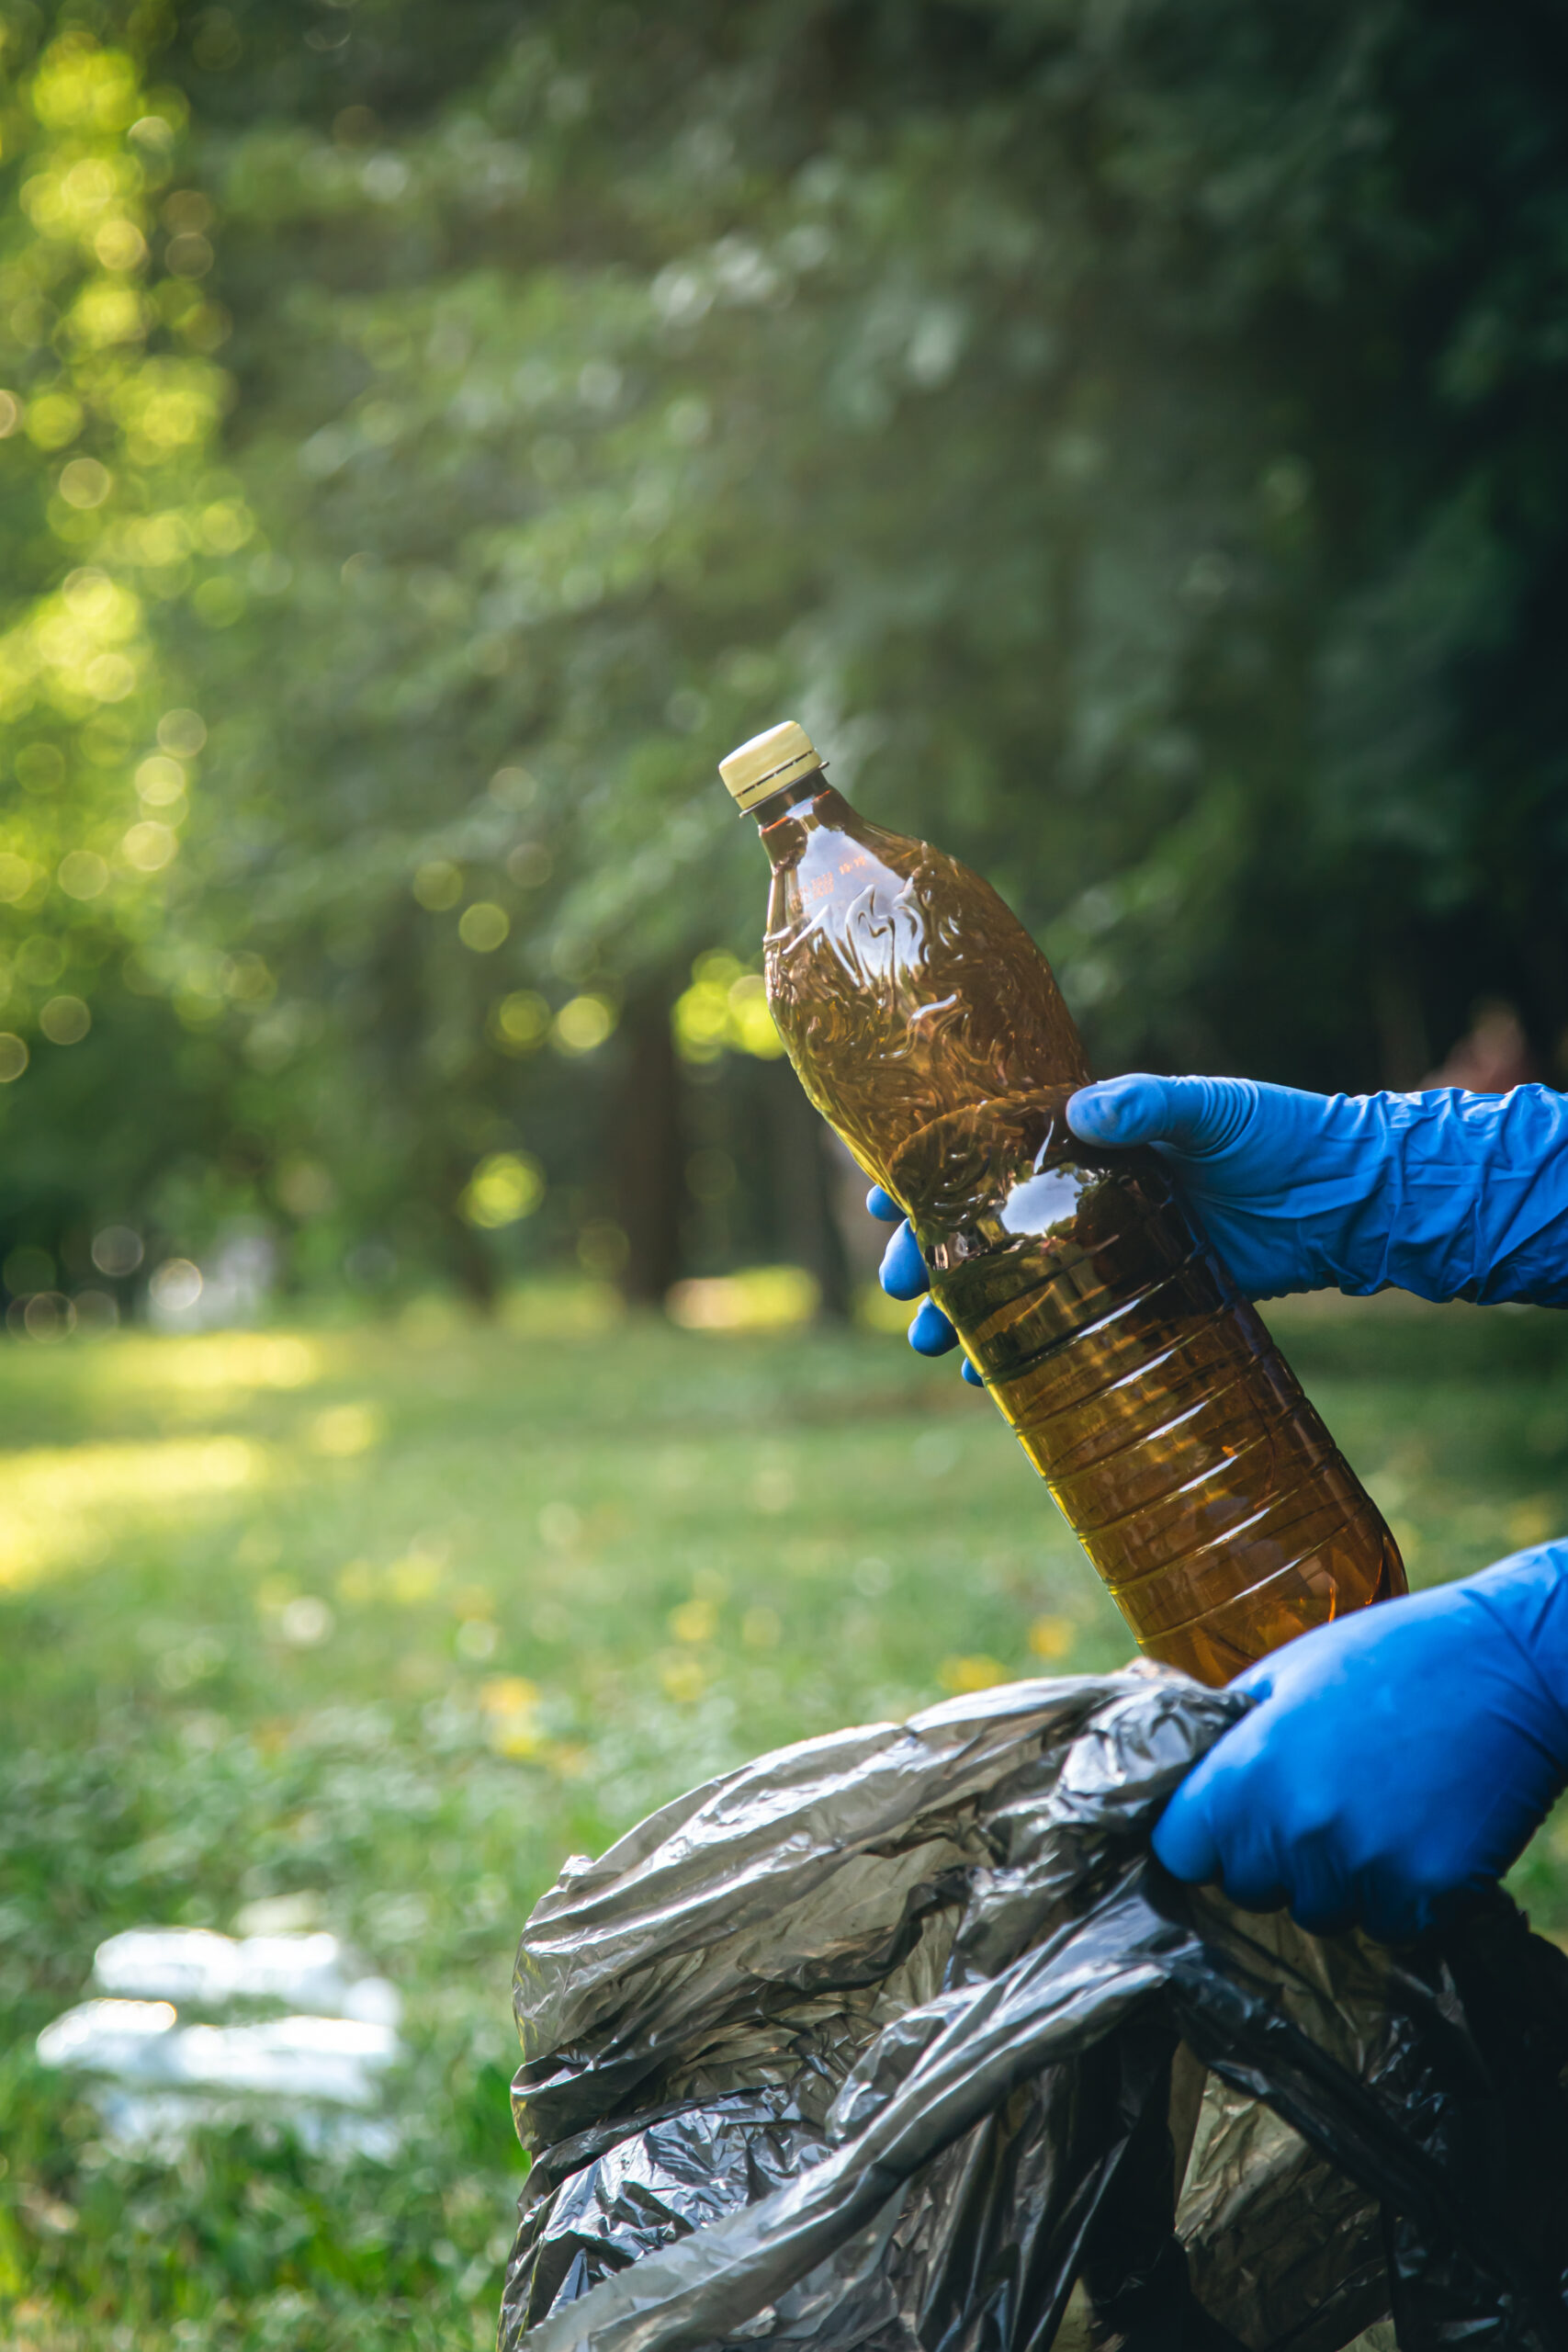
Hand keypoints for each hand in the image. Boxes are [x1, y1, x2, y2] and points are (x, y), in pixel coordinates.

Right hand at [870, 1072, 1567, 1374]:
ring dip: (963, 1313)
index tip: (877, 1193)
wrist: (1342, 1199)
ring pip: (1009, 1284)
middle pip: (978, 1226)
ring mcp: (1104, 1250)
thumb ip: (1149, 1105)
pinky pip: (1063, 1329)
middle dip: (928, 1255)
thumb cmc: (1276, 1134)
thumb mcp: (1212, 1109)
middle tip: (898, 1285)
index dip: (923, 1169)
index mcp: (1081, 1138)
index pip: (980, 1149)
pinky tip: (989, 1380)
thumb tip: (1081, 1112)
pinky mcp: (1137, 1298)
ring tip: (930, 1345)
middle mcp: (1079, 1194)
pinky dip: (1022, 1355)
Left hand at [1152, 1545, 1567, 1941]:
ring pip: (1323, 1912)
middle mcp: (1296, 1828)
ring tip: (1376, 1804)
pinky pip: (1391, 1923)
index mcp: (1246, 1770)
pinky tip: (1421, 1827)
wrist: (1508, 1665)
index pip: (1180, 1852)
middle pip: (1249, 1889)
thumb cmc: (1388, 1655)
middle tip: (1320, 1797)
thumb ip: (1227, 1735)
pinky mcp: (1427, 1894)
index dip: (1202, 1836)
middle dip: (1273, 1857)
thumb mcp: (1285, 1671)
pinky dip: (1403, 1891)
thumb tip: (1178, 1777)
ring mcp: (1363, 1867)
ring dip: (1340, 1878)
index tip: (1225, 1822)